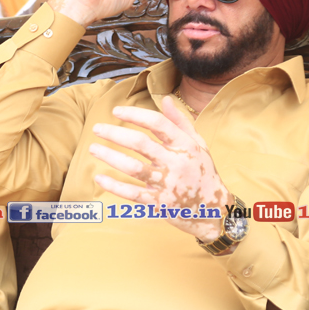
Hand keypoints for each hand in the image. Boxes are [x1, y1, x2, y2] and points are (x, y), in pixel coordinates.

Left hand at [90, 97, 230, 243]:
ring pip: (133, 167)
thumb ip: (180, 121)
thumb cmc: (204, 173)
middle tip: (97, 129)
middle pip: (140, 143)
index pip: (157, 123)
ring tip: (94, 148)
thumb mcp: (198, 144)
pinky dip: (114, 186)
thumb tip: (165, 99)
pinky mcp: (159, 203)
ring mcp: (167, 184)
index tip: (116, 111)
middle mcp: (176, 163)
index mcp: (185, 145)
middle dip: (115, 134)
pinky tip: (100, 179)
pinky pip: (133, 194)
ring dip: (110, 157)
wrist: (214, 210)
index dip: (135, 114)